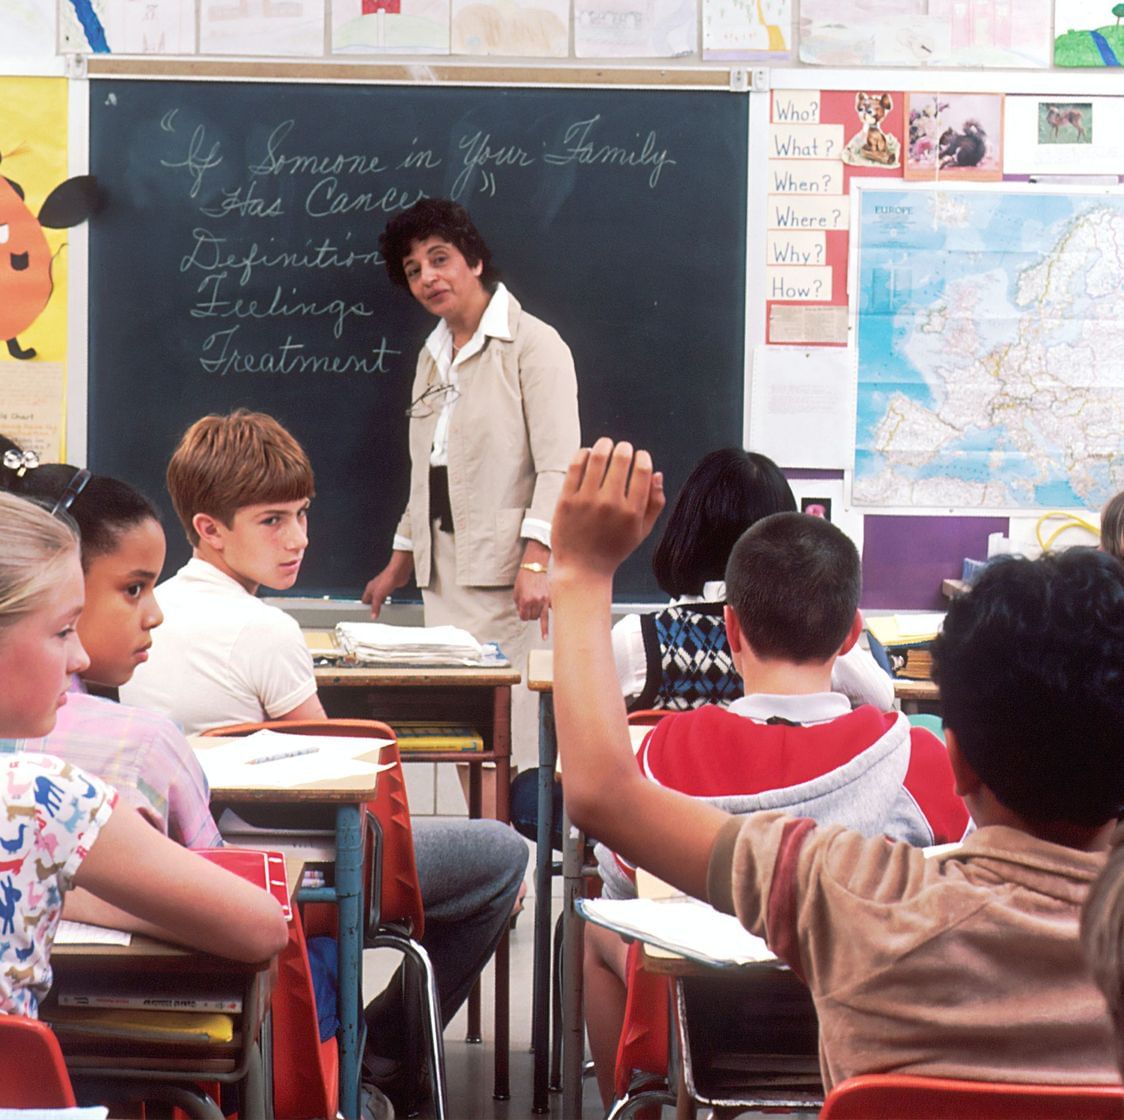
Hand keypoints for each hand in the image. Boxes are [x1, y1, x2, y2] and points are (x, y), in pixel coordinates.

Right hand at [361, 551, 413, 617]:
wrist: (398, 573)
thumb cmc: (387, 579)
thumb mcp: (378, 596)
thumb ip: (375, 606)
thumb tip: (373, 615)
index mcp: (369, 588)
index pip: (364, 600)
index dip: (365, 607)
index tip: (366, 614)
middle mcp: (375, 587)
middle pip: (372, 599)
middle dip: (373, 606)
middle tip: (375, 613)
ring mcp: (383, 587)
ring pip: (380, 598)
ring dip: (381, 604)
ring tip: (382, 611)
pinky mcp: (390, 587)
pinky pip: (388, 596)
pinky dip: (388, 601)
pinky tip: (390, 603)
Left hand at [514, 568, 550, 637]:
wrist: (537, 564)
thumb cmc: (525, 575)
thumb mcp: (517, 589)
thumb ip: (518, 603)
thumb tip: (522, 612)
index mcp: (525, 600)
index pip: (524, 617)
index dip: (523, 616)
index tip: (524, 615)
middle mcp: (536, 602)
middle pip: (533, 617)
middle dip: (531, 615)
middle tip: (530, 611)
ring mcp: (546, 600)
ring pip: (543, 617)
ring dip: (540, 618)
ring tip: (544, 636)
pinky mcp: (553, 596)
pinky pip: (553, 610)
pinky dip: (553, 614)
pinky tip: (559, 624)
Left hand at [552, 438, 664, 581]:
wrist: (582, 568)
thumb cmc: (613, 550)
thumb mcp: (642, 532)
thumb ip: (655, 503)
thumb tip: (657, 474)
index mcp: (632, 511)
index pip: (642, 469)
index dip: (643, 456)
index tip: (640, 456)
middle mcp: (610, 504)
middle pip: (621, 458)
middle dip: (625, 448)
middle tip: (623, 449)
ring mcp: (586, 501)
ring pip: (597, 456)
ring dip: (604, 444)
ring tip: (606, 445)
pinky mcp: (567, 499)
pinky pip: (576, 466)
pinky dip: (583, 453)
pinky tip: (588, 455)